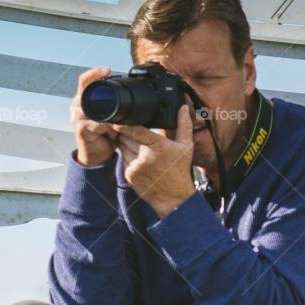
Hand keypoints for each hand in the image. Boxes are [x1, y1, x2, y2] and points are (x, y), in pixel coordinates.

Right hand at [71, 66, 119, 165]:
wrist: (97, 155)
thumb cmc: (103, 133)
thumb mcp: (109, 115)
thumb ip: (112, 103)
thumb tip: (128, 91)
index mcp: (83, 100)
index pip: (84, 81)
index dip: (94, 73)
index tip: (107, 69)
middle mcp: (77, 106)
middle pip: (85, 90)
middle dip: (101, 90)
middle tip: (115, 91)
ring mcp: (77, 118)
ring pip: (95, 109)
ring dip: (110, 116)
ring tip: (117, 123)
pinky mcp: (81, 129)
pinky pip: (98, 124)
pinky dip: (109, 128)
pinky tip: (113, 133)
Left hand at [112, 100, 195, 216]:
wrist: (173, 198)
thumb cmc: (180, 171)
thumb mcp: (186, 147)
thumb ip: (184, 125)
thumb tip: (183, 107)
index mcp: (159, 147)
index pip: (135, 131)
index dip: (124, 124)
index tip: (119, 119)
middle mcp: (145, 156)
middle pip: (125, 137)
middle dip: (125, 132)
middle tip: (130, 129)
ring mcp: (135, 167)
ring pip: (122, 146)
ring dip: (125, 142)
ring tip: (136, 143)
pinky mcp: (129, 175)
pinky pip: (122, 158)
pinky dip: (126, 154)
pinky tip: (136, 156)